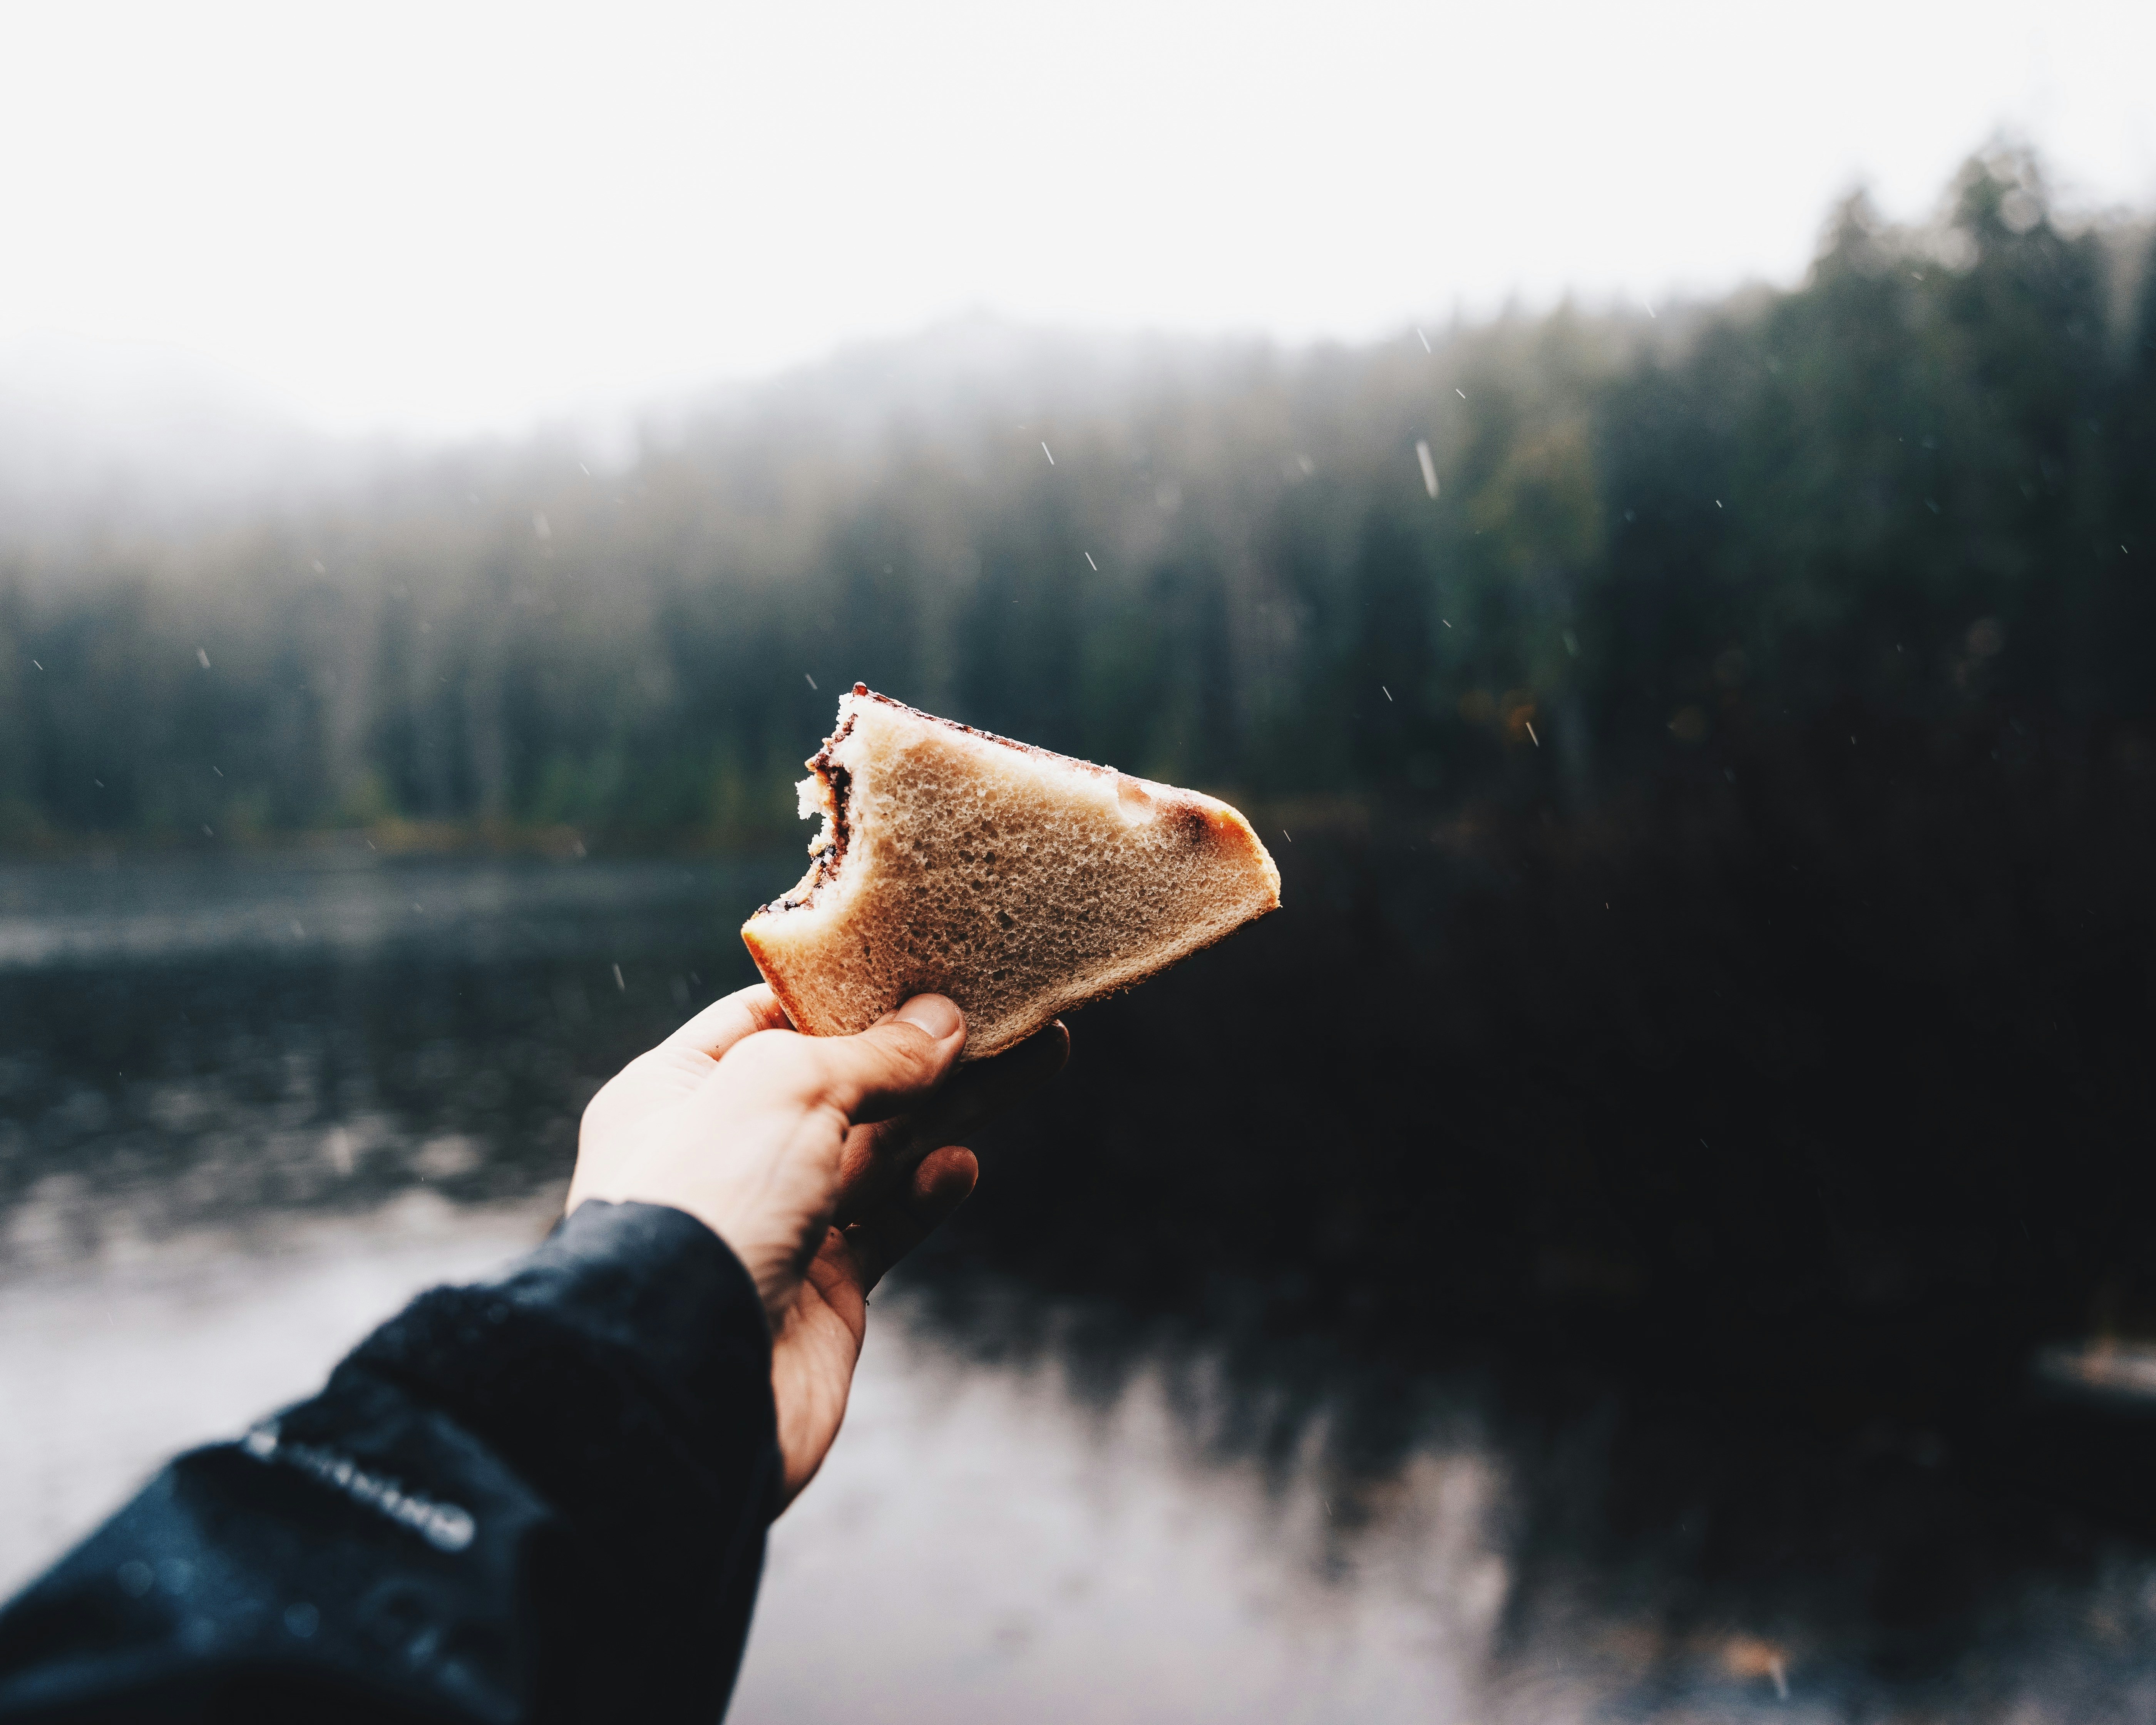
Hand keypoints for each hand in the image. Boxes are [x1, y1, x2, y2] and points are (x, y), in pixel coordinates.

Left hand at [568, 985, 1067, 1508]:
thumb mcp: (784, 1086)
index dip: (844, 989)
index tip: (920, 963)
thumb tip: (939, 1023)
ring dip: (957, 1107)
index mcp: (677, 1092)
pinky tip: (963, 1166)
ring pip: (884, 1149)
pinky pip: (889, 1226)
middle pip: (847, 1081)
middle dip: (930, 1047)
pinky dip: (929, 1192)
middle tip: (1012, 1008)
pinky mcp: (823, 1291)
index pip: (767, 1018)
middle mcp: (724, 1155)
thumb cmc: (703, 1209)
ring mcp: (777, 1225)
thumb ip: (870, 1053)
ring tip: (1036, 1057)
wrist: (687, 1380)